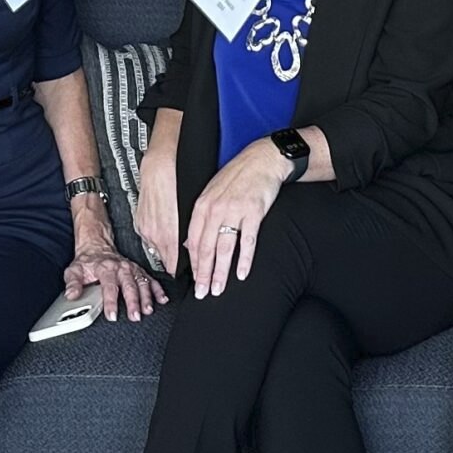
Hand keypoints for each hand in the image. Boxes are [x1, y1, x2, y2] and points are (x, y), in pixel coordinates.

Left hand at [66, 226, 166, 321]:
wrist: (97, 246)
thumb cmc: (87, 262)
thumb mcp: (74, 270)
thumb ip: (72, 283)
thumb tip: (71, 295)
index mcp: (105, 267)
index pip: (109, 286)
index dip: (111, 301)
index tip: (112, 315)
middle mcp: (121, 268)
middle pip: (129, 285)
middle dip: (133, 302)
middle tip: (135, 316)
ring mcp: (131, 269)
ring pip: (142, 283)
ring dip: (146, 297)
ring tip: (148, 310)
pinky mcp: (139, 271)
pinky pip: (151, 280)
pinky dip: (158, 290)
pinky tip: (162, 299)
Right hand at [136, 142, 180, 274]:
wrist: (160, 166)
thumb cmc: (177, 184)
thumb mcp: (190, 211)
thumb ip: (189, 234)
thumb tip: (193, 247)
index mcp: (167, 234)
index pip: (174, 264)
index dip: (184, 271)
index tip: (192, 277)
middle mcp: (154, 234)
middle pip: (166, 259)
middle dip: (176, 265)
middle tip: (188, 269)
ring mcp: (145, 228)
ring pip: (158, 248)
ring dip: (167, 252)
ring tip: (177, 251)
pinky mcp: (140, 222)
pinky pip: (150, 237)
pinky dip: (158, 239)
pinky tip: (166, 234)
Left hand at [184, 140, 289, 296]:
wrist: (262, 159)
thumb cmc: (238, 176)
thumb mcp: (212, 192)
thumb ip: (202, 216)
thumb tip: (190, 243)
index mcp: (202, 205)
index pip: (193, 241)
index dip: (192, 264)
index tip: (193, 280)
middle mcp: (216, 209)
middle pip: (206, 248)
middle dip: (203, 274)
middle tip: (202, 293)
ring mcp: (235, 211)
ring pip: (224, 248)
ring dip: (221, 272)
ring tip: (219, 288)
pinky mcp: (254, 212)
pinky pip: (248, 241)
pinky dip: (244, 259)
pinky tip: (242, 273)